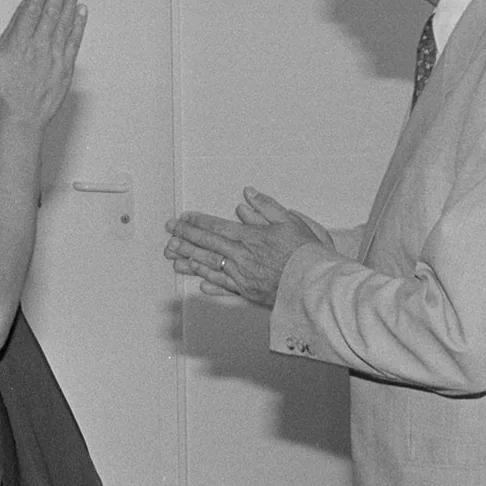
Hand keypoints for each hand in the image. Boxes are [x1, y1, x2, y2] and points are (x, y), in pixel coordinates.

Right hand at [0, 0, 86, 129]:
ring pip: (64, 22)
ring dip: (70, 0)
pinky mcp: (65, 68)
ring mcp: (54, 57)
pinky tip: (82, 10)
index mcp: (17, 43)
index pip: (31, 8)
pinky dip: (79, 24)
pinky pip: (74, 40)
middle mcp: (38, 46)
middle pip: (50, 10)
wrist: (21, 123)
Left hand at [164, 187, 329, 307]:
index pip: (216, 226)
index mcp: (250, 237)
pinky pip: (223, 286)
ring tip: (173, 255)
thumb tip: (248, 193)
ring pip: (210, 265)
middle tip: (169, 233)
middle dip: (186, 237)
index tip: (183, 218)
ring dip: (190, 258)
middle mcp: (242, 256)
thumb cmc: (306, 253)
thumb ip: (266, 206)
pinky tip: (197, 281)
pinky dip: (209, 282)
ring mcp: (243, 276)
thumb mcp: (290, 221)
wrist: (316, 285)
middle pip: (208, 244)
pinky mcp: (248, 292)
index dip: (197, 222)